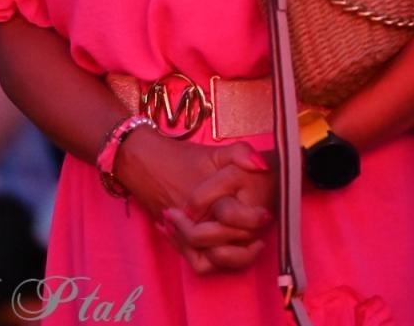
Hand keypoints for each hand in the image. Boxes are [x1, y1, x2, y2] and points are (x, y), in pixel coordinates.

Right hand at [116, 131, 273, 273]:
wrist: (148, 165)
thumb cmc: (184, 159)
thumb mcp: (217, 151)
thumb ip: (241, 153)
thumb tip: (261, 165)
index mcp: (208, 200)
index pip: (238, 221)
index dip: (255, 220)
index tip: (266, 215)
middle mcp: (196, 222)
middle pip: (228, 242)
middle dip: (247, 236)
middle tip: (261, 224)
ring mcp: (186, 234)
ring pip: (214, 259)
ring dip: (235, 254)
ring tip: (252, 242)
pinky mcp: (179, 241)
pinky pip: (198, 263)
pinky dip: (214, 261)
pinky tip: (228, 247)